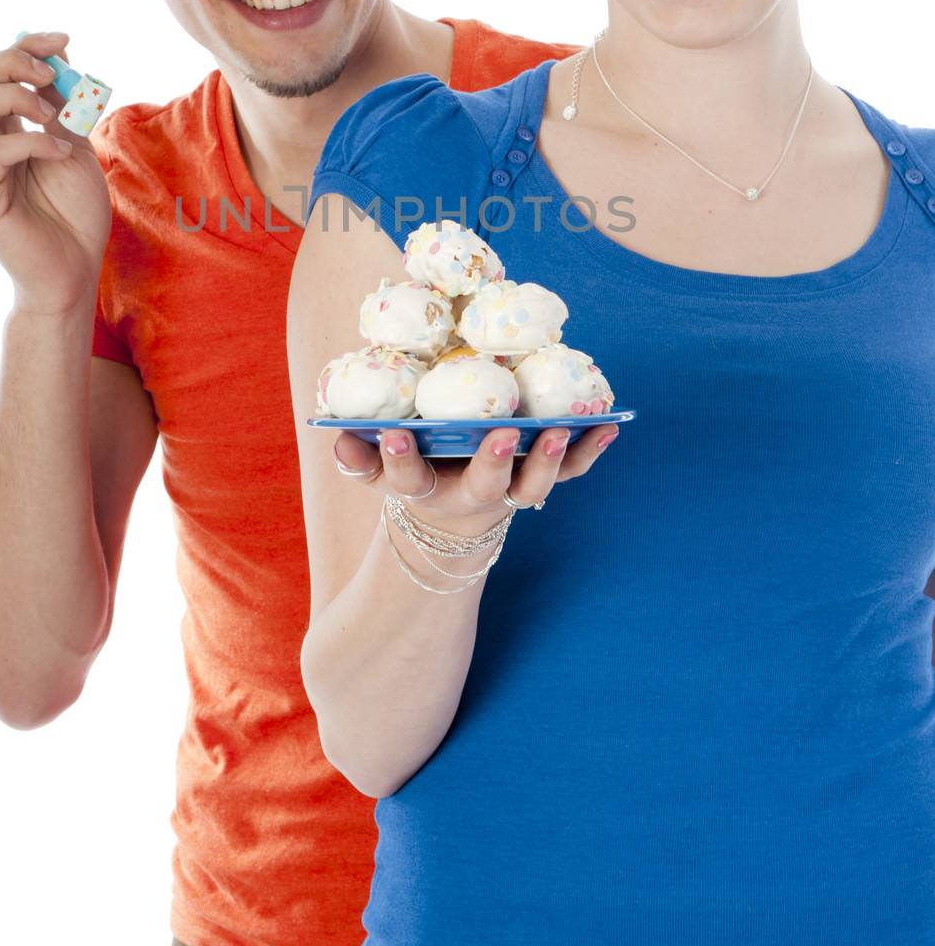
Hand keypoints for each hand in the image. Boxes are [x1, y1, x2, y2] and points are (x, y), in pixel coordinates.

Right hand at [0, 31, 112, 313]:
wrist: (77, 271)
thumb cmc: (76, 215)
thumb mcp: (76, 147)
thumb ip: (63, 108)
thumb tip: (57, 56)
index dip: (22, 47)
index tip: (62, 39)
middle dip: (10, 62)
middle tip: (51, 73)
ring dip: (17, 95)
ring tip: (55, 113)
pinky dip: (33, 141)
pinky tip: (63, 153)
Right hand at [331, 422, 618, 535]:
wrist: (453, 521)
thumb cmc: (416, 473)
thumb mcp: (381, 470)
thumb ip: (361, 454)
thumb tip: (335, 433)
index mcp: (424, 487)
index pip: (405, 477)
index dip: (398, 458)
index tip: (396, 435)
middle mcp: (470, 494)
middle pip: (484, 485)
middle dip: (494, 461)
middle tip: (504, 433)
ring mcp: (509, 490)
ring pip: (532, 484)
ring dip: (548, 459)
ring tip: (560, 430)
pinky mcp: (540, 481)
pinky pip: (569, 471)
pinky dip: (590, 450)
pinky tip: (610, 424)